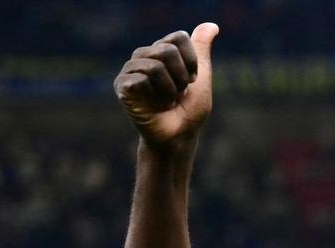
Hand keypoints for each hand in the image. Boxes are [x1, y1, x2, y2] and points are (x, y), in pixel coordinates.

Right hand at [113, 23, 218, 147]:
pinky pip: (142, 79)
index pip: (179, 38)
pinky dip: (157, 96)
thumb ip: (202, 49)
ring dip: (171, 89)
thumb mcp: (202, 77)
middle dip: (182, 77)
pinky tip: (154, 105)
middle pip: (167, 51)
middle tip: (179, 93)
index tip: (193, 80)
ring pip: (156, 65)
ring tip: (167, 101)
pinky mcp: (122, 85)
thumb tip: (212, 24)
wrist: (179, 136)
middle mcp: (143, 55)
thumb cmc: (189, 110)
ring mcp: (130, 69)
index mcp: (161, 50)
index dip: (192, 61)